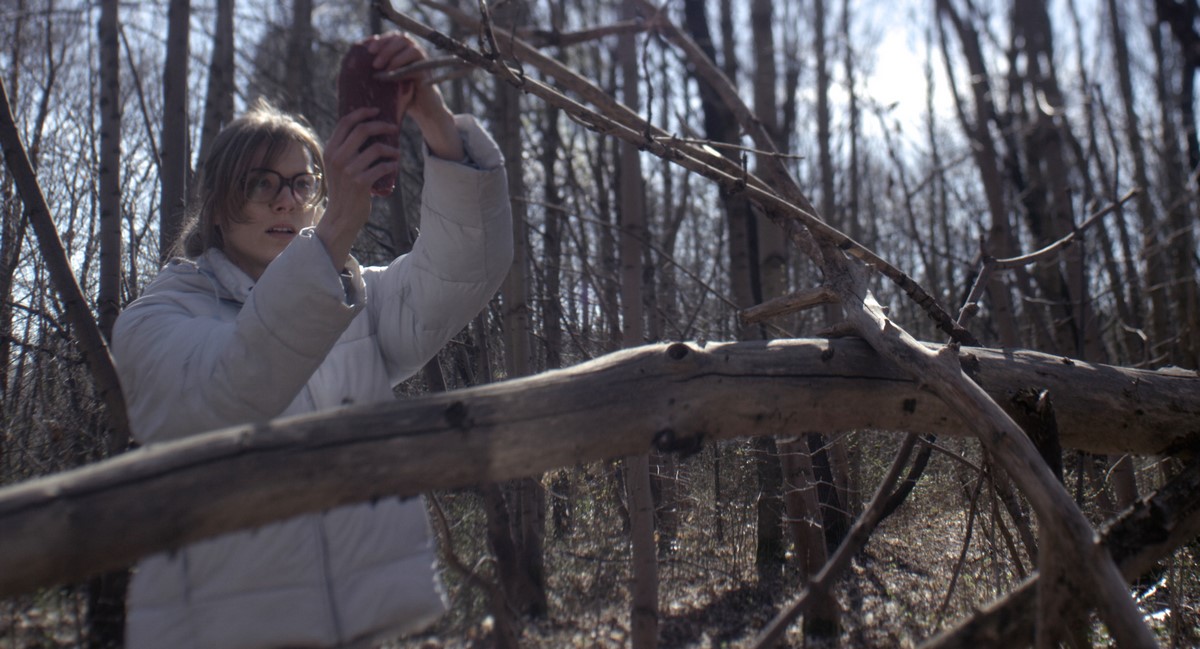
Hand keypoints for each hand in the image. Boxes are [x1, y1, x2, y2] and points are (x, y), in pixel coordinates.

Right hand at [315, 106, 399, 269]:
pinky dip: (392, 165)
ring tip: (396, 153)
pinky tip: (394, 166)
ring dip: (391, 149)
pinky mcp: (361, 183)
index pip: (346, 122)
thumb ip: (345, 150)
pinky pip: (383, 167)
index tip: (377, 111)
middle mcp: (337, 158)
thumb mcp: (337, 167)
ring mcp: (349, 170)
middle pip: (363, 130)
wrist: (341, 216)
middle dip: (382, 125)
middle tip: (393, 128)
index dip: (363, 113)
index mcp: (330, 150)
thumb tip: (365, 129)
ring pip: (377, 148)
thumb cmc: (344, 189)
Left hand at [365, 32, 464, 160]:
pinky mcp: (427, 72)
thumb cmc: (400, 95)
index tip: (368, 49)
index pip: (391, 36)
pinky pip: (416, 64)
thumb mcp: (384, 79)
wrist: (421, 110)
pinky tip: (391, 77)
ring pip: (410, 47)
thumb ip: (374, 68)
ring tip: (381, 68)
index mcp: (403, 49)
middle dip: (385, 47)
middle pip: (400, 38)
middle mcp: (414, 51)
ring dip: (393, 55)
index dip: (380, 40)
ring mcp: (422, 60)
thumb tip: (351, 59)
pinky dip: (402, 68)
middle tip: (374, 62)